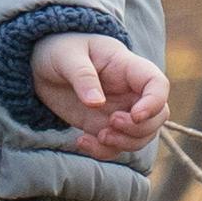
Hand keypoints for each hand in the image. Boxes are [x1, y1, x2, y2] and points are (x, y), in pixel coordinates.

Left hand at [22, 32, 168, 160]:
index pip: (158, 85)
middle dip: (140, 129)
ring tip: (97, 136)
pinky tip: (81, 142)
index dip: (154, 103)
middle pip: (158, 116)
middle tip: (110, 124)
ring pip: (142, 136)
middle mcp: (130, 91)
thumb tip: (97, 103)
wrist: (43, 64)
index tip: (134, 115)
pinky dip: (103, 151)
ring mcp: (119, 111)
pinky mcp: (103, 126)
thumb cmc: (60, 49)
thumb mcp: (66, 56)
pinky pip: (115, 147)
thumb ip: (83, 76)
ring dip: (124, 143)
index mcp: (128, 67)